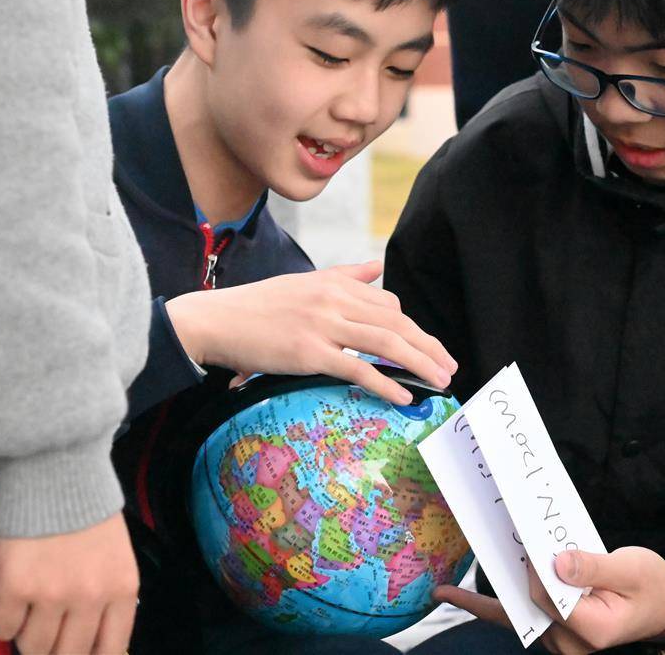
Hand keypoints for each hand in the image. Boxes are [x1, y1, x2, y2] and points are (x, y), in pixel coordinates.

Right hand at [0, 512, 137, 654]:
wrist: (58, 470)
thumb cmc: (86, 509)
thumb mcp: (114, 555)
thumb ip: (106, 595)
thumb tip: (86, 636)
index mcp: (122, 589)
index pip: (110, 649)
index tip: (75, 654)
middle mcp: (91, 596)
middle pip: (68, 654)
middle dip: (54, 652)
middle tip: (45, 640)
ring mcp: (53, 593)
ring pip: (34, 646)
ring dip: (28, 637)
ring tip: (29, 614)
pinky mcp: (16, 586)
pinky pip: (3, 627)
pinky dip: (3, 622)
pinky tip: (11, 602)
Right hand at [165, 260, 457, 404]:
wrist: (214, 320)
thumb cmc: (256, 307)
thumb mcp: (303, 282)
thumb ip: (345, 275)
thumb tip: (376, 266)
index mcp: (335, 283)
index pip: (388, 304)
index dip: (413, 329)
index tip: (428, 349)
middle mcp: (333, 299)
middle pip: (396, 322)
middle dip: (428, 346)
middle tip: (449, 368)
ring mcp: (323, 324)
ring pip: (385, 343)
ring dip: (419, 364)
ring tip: (438, 382)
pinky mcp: (310, 352)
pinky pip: (358, 368)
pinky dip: (386, 383)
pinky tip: (404, 397)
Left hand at [435, 548, 664, 653]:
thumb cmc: (652, 585)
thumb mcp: (631, 569)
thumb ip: (593, 566)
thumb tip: (556, 562)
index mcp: (592, 629)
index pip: (547, 596)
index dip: (534, 568)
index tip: (522, 535)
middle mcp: (571, 643)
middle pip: (526, 606)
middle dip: (501, 579)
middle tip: (469, 556)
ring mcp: (562, 641)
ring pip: (518, 613)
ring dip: (492, 593)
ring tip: (449, 587)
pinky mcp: (557, 631)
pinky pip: (517, 619)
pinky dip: (486, 607)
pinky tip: (453, 597)